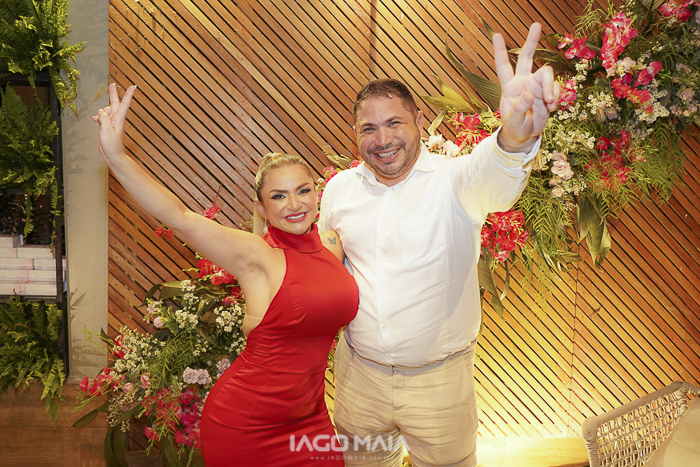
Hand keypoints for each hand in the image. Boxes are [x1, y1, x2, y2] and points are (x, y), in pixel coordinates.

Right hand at [92, 83, 136, 163]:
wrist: (111, 154)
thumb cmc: (112, 144)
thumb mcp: (106, 130)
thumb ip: (103, 118)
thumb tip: (101, 111)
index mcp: (119, 118)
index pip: (125, 104)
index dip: (128, 94)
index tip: (133, 86)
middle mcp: (116, 118)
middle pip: (114, 103)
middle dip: (113, 93)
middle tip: (112, 84)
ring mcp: (111, 122)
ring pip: (105, 111)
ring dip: (100, 113)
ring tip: (98, 121)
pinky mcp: (106, 125)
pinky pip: (101, 117)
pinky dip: (97, 117)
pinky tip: (94, 119)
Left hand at [493, 23, 559, 152]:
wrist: (526, 135)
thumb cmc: (515, 127)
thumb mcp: (514, 121)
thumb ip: (520, 108)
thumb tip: (529, 95)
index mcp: (509, 86)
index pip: (503, 66)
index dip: (500, 51)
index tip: (497, 35)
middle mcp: (523, 81)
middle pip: (527, 57)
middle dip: (531, 41)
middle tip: (536, 24)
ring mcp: (536, 85)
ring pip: (547, 73)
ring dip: (551, 87)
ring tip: (550, 103)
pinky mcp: (548, 92)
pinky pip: (557, 87)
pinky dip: (557, 96)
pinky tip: (552, 107)